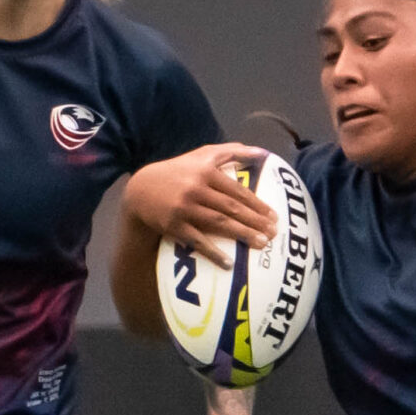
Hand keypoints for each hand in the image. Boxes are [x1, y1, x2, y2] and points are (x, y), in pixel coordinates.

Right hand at [125, 145, 274, 264]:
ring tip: (261, 243)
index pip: (236, 190)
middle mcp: (196, 188)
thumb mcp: (202, 155)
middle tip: (274, 233)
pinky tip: (228, 263)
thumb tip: (260, 153)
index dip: (257, 204)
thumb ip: (231, 151)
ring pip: (218, 223)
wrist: (141, 190)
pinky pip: (197, 241)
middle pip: (231, 207)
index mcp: (205, 171)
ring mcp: (184, 208)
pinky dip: (213, 252)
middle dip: (255, 221)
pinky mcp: (173, 225)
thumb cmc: (179, 172)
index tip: (273, 216)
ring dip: (242, 234)